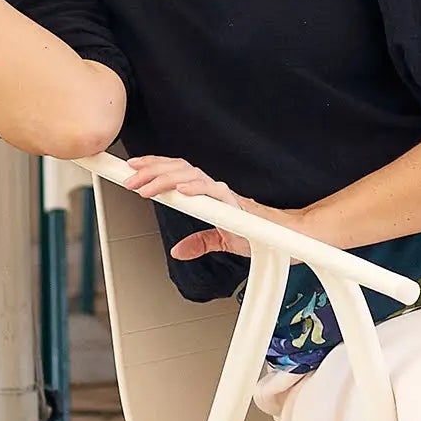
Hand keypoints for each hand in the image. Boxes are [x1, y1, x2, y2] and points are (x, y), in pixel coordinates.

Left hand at [121, 158, 329, 242]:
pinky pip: (214, 191)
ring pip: (191, 176)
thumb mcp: (223, 241)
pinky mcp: (238, 204)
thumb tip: (178, 250)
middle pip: (179, 169)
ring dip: (165, 179)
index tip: (134, 169)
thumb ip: (201, 242)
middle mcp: (216, 190)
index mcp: (210, 196)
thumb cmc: (263, 237)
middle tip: (130, 177)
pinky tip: (180, 190)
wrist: (291, 240)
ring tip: (145, 185)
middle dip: (151, 171)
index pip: (178, 174)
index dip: (155, 169)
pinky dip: (196, 189)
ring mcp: (226, 195)